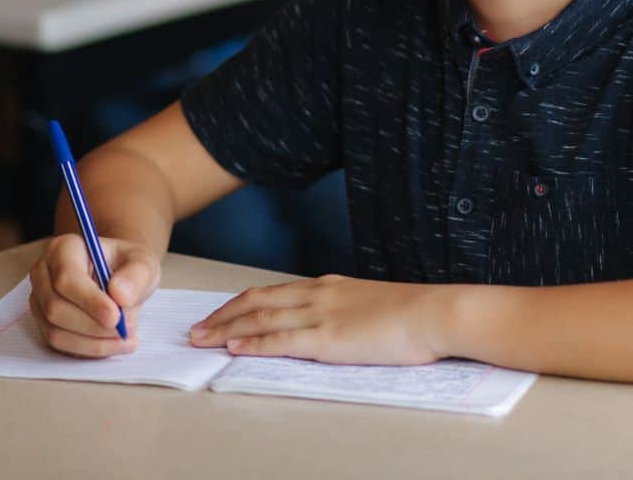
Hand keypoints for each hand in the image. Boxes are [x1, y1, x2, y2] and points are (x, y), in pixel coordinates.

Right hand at [27, 233, 160, 356]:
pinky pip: (60, 344)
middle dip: (92, 325)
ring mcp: (40, 301)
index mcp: (63, 249)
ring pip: (55, 331)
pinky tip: (114, 344)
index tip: (116, 316)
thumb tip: (119, 294)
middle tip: (125, 330)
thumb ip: (136, 275)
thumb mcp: (143, 263)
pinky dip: (88, 348)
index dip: (90, 301)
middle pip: (56, 308)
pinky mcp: (44, 324)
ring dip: (92, 341)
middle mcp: (44, 274)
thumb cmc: (128, 267)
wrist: (121, 279)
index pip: (67, 279)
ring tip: (126, 338)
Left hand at [190, 275, 446, 364]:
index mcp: (331, 286)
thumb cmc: (414, 313)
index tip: (223, 312)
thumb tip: (338, 326)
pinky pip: (280, 339)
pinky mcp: (327, 338)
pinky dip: (252, 342)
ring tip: (202, 338)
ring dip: (227, 328)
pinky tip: (233, 347)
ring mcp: (321, 314)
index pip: (276, 291)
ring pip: (261, 317)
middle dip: (224, 314)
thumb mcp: (373, 304)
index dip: (244, 302)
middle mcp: (320, 293)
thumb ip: (348, 311)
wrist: (434, 313)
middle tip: (198, 326)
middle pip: (259, 299)